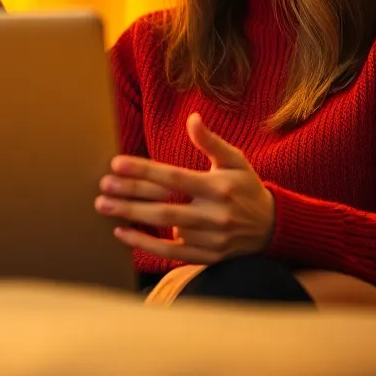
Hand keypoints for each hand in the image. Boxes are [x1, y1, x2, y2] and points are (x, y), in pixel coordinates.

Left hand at [94, 113, 275, 263]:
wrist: (272, 229)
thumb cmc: (247, 188)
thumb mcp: (235, 160)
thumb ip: (211, 142)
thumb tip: (192, 118)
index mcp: (218, 188)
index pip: (174, 178)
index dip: (144, 171)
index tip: (117, 163)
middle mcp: (214, 215)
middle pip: (164, 207)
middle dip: (130, 196)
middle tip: (103, 187)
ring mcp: (210, 239)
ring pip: (164, 229)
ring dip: (132, 217)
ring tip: (104, 206)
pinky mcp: (207, 257)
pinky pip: (170, 253)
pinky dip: (143, 245)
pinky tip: (121, 233)